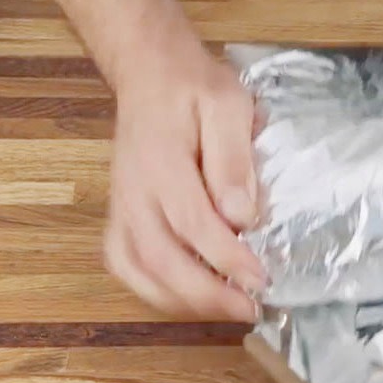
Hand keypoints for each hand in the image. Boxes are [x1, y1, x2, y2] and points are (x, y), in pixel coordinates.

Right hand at [103, 47, 266, 321]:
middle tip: (250, 309)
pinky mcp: (120, 214)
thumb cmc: (194, 88)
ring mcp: (122, 206)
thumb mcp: (228, 106)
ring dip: (182, 300)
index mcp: (162, 165)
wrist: (151, 72)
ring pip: (139, 271)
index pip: (195, 225)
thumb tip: (242, 215)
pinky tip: (188, 298)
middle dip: (209, 295)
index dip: (228, 259)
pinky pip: (126, 264)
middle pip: (163, 260)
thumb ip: (233, 160)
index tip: (262, 280)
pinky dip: (153, 290)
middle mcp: (134, 193)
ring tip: (227, 310)